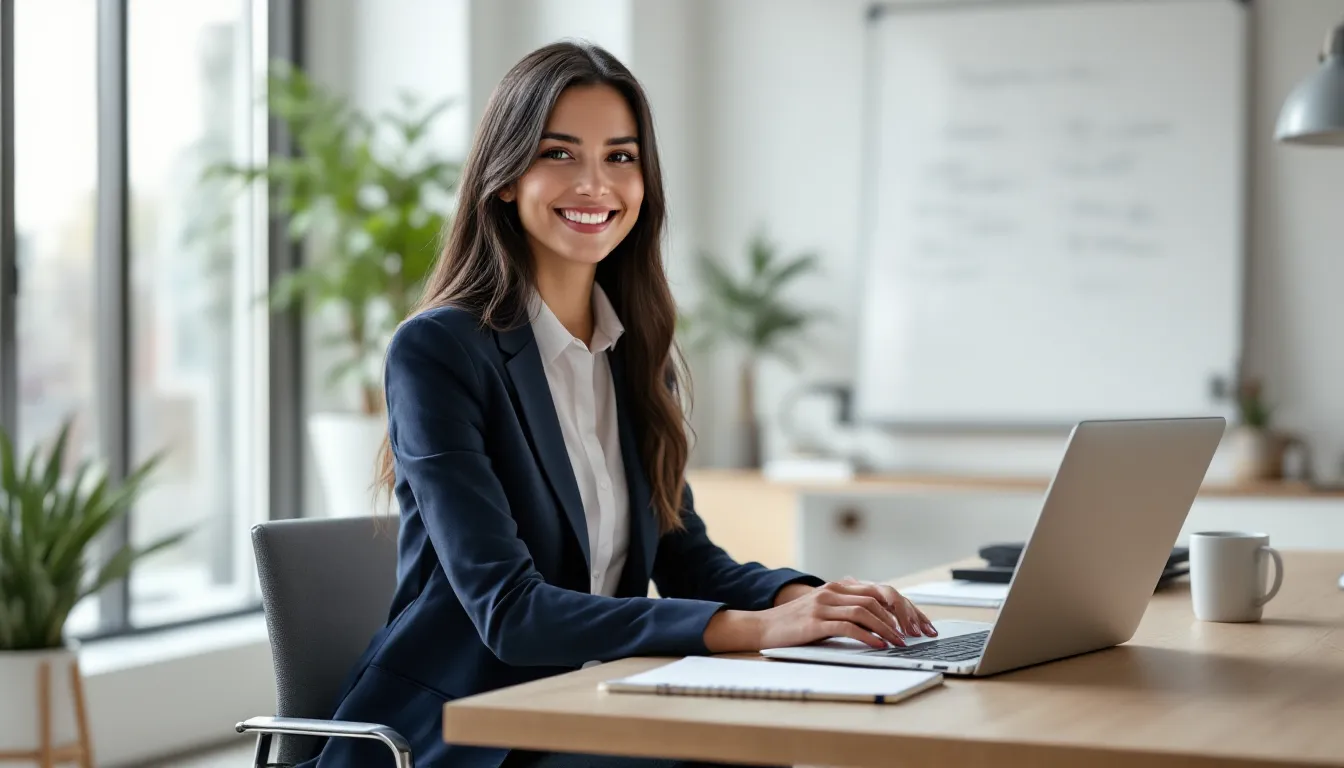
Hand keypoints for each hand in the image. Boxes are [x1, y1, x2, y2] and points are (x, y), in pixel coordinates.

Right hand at [703, 580, 935, 652]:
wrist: (763, 627)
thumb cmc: (797, 623)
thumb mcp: (826, 609)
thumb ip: (850, 607)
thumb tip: (886, 621)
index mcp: (840, 586)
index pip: (883, 591)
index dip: (906, 607)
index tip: (922, 624)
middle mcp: (834, 590)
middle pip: (879, 597)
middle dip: (904, 617)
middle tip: (917, 635)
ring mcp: (824, 603)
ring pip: (867, 611)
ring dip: (888, 628)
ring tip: (900, 643)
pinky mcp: (816, 620)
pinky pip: (849, 625)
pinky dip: (868, 636)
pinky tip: (879, 645)